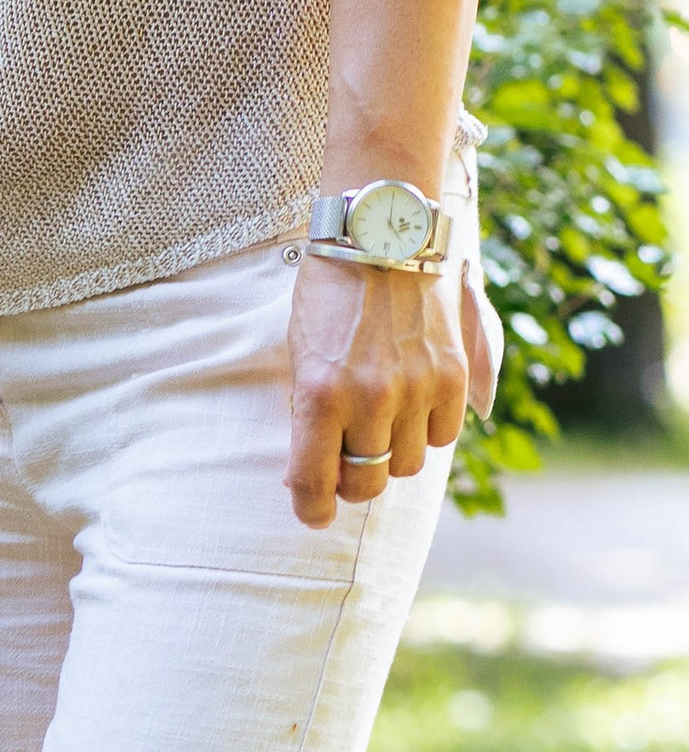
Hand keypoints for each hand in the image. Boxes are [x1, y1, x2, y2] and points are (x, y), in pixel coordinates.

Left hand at [285, 248, 487, 528]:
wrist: (380, 238)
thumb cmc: (328, 297)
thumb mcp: (299, 355)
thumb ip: (308, 414)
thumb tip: (311, 473)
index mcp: (318, 396)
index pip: (314, 484)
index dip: (312, 509)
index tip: (313, 513)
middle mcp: (369, 400)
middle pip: (366, 484)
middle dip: (352, 482)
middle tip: (346, 464)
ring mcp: (415, 390)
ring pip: (407, 466)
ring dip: (391, 455)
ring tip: (379, 424)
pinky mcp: (452, 378)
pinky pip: (443, 437)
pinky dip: (427, 432)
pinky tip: (412, 407)